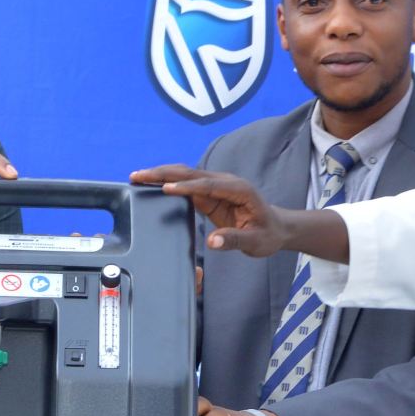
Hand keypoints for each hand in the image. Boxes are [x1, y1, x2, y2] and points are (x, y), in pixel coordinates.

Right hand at [128, 165, 299, 257]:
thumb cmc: (268, 234)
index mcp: (238, 190)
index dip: (186, 187)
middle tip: (139, 175)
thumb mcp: (255, 242)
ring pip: (185, 176)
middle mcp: (226, 182)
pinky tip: (151, 185)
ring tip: (138, 177)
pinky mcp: (210, 194)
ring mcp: (217, 186)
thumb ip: (234, 240)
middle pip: (191, 174)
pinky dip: (168, 183)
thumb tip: (213, 242)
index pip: (208, 186)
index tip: (165, 188)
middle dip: (164, 173)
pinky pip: (186, 186)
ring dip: (162, 175)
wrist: (276, 228)